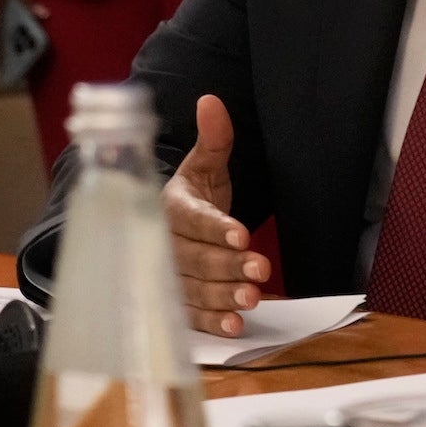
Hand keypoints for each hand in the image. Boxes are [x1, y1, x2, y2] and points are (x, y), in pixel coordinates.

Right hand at [163, 95, 266, 336]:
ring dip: (223, 296)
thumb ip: (213, 138)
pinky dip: (213, 323)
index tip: (242, 235)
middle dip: (228, 266)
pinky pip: (193, 315)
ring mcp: (170, 276)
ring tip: (252, 298)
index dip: (215, 228)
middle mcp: (165, 244)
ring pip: (195, 289)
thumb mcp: (204, 166)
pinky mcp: (178, 301)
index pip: (192, 219)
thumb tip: (211, 100)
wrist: (173, 226)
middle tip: (260, 269)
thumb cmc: (192, 195)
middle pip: (196, 258)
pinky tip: (235, 326)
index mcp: (170, 207)